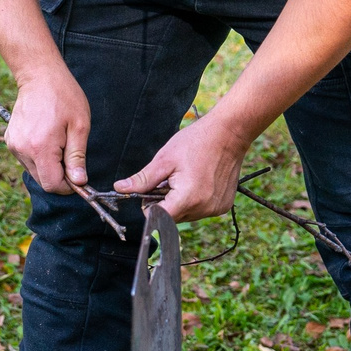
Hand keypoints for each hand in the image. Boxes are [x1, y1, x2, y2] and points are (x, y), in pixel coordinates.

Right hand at [5, 68, 91, 195]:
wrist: (39, 76)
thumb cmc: (63, 97)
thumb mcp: (79, 126)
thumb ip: (77, 157)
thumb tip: (79, 182)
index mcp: (40, 148)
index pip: (52, 185)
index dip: (68, 186)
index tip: (78, 175)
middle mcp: (22, 150)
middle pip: (42, 180)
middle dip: (59, 175)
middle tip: (70, 155)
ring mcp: (13, 145)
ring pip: (34, 171)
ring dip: (48, 166)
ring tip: (58, 142)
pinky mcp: (10, 140)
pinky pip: (26, 160)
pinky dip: (38, 157)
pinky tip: (46, 138)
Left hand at [116, 115, 250, 220]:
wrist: (230, 133)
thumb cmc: (196, 142)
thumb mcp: (165, 159)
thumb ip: (143, 179)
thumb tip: (120, 188)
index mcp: (188, 198)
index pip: (158, 218)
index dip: (150, 206)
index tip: (151, 190)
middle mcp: (204, 208)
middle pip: (172, 217)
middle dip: (165, 202)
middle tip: (170, 179)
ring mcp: (216, 209)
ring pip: (186, 215)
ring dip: (181, 202)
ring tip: (186, 178)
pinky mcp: (223, 206)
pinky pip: (201, 210)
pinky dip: (196, 200)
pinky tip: (200, 181)